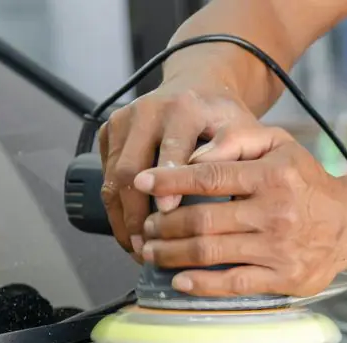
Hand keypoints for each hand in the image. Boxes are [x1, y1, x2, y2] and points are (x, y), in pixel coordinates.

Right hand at [98, 76, 257, 257]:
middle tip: (149, 248)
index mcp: (183, 107)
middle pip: (130, 169)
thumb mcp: (242, 131)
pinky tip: (130, 233)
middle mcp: (147, 110)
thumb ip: (232, 154)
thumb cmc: (224, 119)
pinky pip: (104, 176)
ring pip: (111, 177)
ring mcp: (123, 120)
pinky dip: (115, 209)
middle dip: (136, 214)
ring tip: (138, 249)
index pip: (170, 148)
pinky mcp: (109, 132)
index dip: (168, 183)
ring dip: (122, 218)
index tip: (168, 215)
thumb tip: (208, 188)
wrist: (200, 89)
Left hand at [132, 125, 346, 297]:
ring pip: (210, 253)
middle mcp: (275, 212)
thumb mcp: (280, 145)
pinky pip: (234, 284)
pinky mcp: (284, 278)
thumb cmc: (308, 182)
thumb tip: (195, 155)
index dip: (169, 180)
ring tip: (152, 251)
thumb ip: (237, 138)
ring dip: (172, 254)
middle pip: (202, 221)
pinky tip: (180, 280)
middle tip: (146, 226)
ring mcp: (279, 249)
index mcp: (272, 176)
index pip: (209, 177)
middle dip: (164, 225)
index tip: (142, 182)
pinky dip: (201, 284)